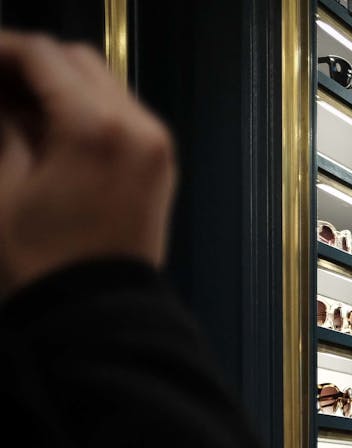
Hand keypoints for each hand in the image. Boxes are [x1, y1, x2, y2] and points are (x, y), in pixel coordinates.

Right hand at [0, 31, 175, 297]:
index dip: (1, 50)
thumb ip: (2, 125)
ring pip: (102, 84)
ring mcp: (156, 149)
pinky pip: (121, 116)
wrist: (100, 318)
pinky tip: (47, 127)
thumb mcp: (3, 187)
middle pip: (77, 61)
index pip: (42, 56)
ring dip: (58, 83)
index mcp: (98, 128)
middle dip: (31, 63)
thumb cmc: (47, 265)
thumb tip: (1, 95)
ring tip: (12, 104)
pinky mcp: (160, 169)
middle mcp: (139, 129)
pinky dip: (85, 109)